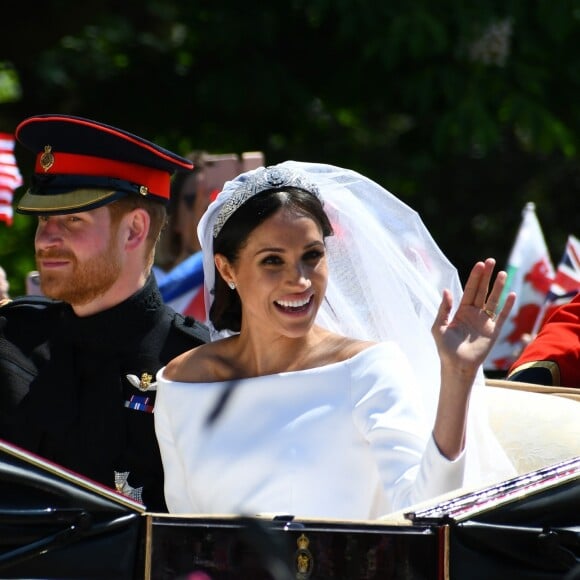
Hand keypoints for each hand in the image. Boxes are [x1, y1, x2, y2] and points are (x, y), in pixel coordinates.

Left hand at [432, 258, 515, 373]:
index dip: (474, 277)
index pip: (469, 290)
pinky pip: (502, 316)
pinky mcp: (493, 332)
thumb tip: (446, 290)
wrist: (456, 366)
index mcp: (461, 311)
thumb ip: (443, 309)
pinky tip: (511, 294)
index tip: (479, 264)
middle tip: (491, 261)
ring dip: (498, 287)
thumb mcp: (439, 327)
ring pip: (493, 300)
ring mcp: (485, 322)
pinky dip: (507, 306)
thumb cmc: (445, 348)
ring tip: (502, 273)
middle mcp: (474, 313)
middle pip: (482, 291)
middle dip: (486, 276)